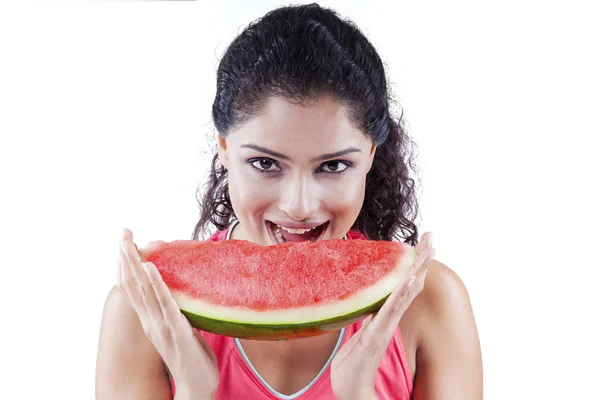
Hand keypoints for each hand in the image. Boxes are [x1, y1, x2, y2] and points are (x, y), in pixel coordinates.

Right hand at [116, 228, 218, 397]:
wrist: (197, 386)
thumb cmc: (191, 356)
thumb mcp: (178, 327)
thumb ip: (173, 309)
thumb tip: (177, 287)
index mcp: (150, 319)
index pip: (133, 288)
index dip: (126, 265)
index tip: (124, 241)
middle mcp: (150, 321)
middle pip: (134, 286)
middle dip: (127, 259)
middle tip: (122, 234)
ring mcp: (161, 327)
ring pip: (145, 293)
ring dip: (137, 267)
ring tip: (132, 246)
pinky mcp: (178, 332)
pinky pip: (166, 305)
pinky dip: (158, 286)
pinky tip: (152, 269)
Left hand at [330, 232, 434, 399]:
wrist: (350, 390)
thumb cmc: (353, 364)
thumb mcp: (362, 332)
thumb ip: (371, 318)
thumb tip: (375, 302)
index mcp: (385, 316)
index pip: (403, 286)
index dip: (415, 266)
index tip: (423, 244)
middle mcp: (389, 320)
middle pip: (410, 285)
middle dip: (421, 261)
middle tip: (431, 237)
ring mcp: (384, 327)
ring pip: (404, 295)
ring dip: (415, 273)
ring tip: (426, 252)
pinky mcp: (376, 336)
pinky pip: (389, 311)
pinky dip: (399, 295)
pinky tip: (407, 280)